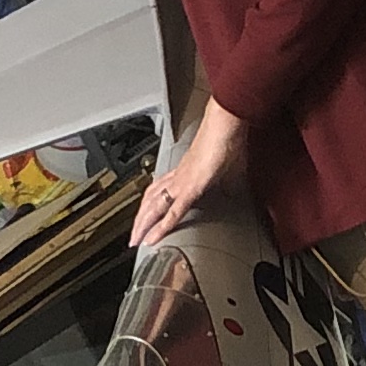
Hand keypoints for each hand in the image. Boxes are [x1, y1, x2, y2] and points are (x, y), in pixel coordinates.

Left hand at [133, 98, 249, 247]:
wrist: (225, 125)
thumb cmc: (227, 139)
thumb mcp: (226, 166)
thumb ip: (225, 178)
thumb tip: (232, 187)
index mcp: (185, 171)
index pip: (161, 191)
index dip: (151, 205)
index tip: (147, 219)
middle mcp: (179, 176)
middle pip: (151, 200)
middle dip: (140, 219)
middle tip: (133, 236)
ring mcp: (182, 182)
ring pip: (154, 207)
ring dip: (143, 225)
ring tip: (137, 240)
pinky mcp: (190, 188)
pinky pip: (172, 212)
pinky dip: (161, 227)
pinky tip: (153, 238)